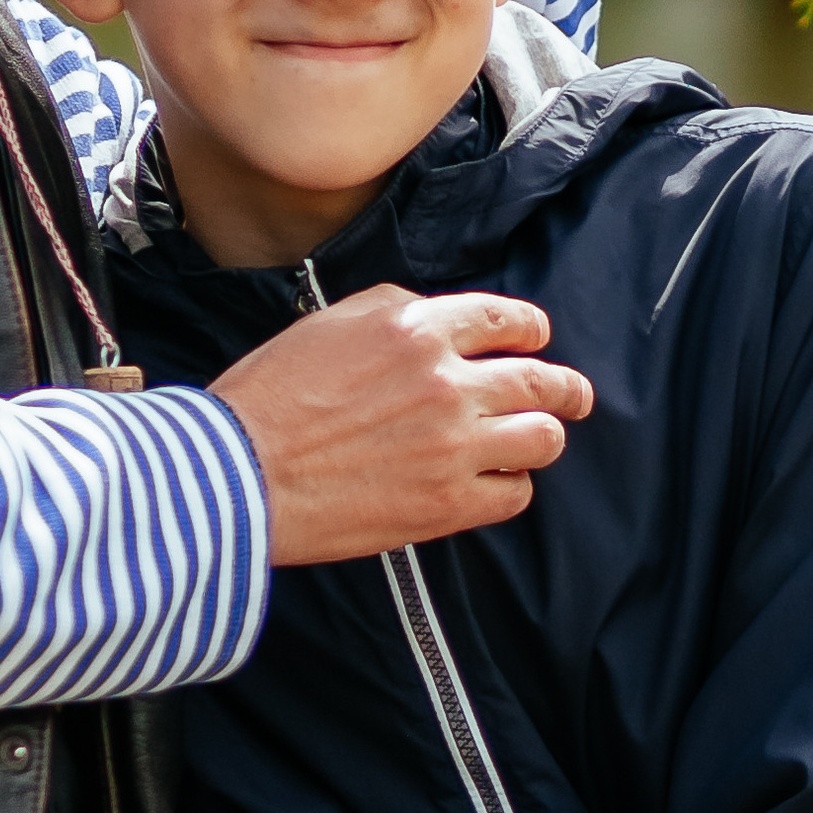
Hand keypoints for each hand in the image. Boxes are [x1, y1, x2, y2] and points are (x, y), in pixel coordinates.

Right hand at [213, 283, 591, 564]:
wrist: (237, 471)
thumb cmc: (270, 396)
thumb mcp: (329, 322)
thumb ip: (395, 309)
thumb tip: (437, 317)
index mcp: (417, 327)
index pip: (508, 320)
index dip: (533, 331)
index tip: (538, 340)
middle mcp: (447, 382)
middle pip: (542, 381)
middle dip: (567, 389)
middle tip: (575, 397)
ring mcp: (453, 445)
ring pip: (543, 438)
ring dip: (543, 437)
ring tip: (535, 442)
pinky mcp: (447, 503)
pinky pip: (515, 495)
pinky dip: (511, 487)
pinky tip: (493, 483)